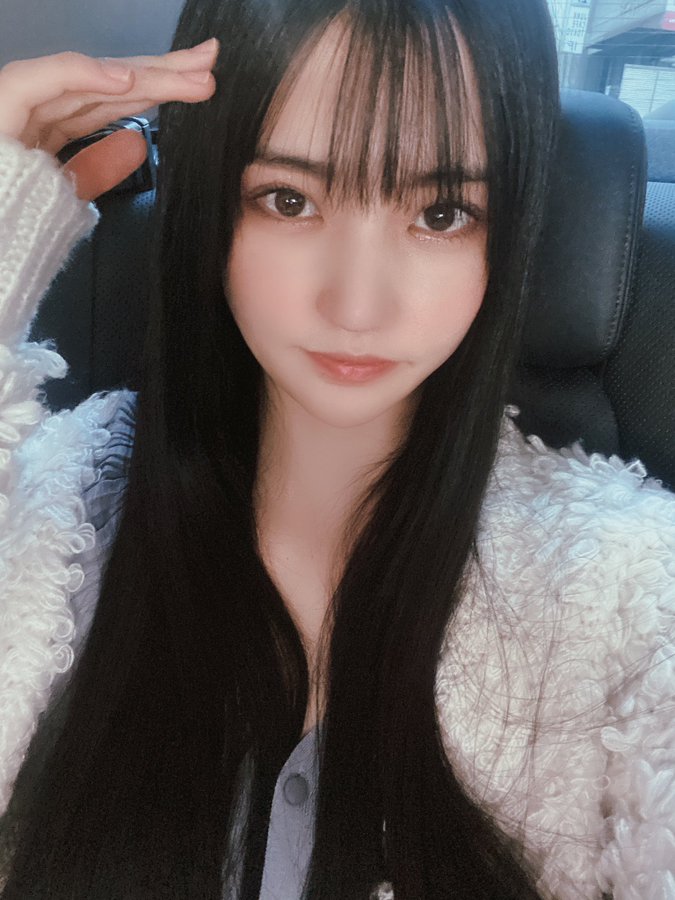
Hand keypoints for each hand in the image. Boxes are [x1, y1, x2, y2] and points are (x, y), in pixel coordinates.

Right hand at [0, 39, 219, 200]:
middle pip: (103, 83)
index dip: (155, 88)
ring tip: (189, 76)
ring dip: (139, 76)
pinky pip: (38, 82)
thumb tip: (137, 146)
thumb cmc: (8, 223)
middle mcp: (35, 109)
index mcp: (50, 127)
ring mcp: (15, 105)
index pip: (109, 100)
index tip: (201, 83)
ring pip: (84, 80)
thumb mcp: (64, 194)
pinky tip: (125, 78)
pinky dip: (80, 76)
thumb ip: (96, 167)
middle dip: (159, 71)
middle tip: (209, 63)